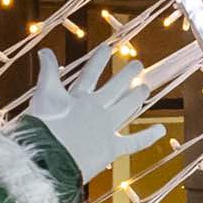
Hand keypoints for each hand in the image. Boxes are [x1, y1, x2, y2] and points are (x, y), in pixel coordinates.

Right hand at [25, 46, 171, 195]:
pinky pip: (135, 142)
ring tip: (145, 87)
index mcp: (78, 97)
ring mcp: (106, 126)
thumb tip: (44, 49)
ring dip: (137, 95)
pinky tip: (162, 130)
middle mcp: (96, 108)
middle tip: (138, 64)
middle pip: (116, 86)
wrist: (47, 155)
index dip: (99, 59)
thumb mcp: (41, 96)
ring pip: (127, 106)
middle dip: (127, 74)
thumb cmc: (40, 127)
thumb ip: (46, 73)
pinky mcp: (112, 147)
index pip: (90, 73)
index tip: (107, 48)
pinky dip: (149, 136)